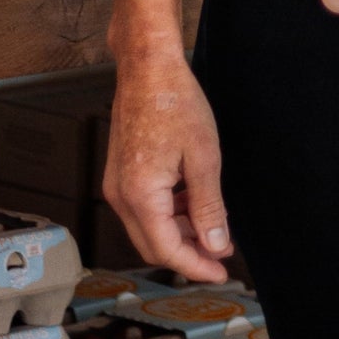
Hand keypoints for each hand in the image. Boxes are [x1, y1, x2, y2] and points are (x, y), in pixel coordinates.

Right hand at [103, 48, 233, 281]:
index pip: (167, 251)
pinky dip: (168, 212)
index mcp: (140, 196)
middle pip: (154, 245)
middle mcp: (121, 196)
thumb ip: (209, 206)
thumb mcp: (203, 156)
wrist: (147, 66)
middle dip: (188, 253)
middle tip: (220, 253)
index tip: (222, 271)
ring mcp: (117, 185)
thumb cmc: (174, 101)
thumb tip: (216, 244)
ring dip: (179, 232)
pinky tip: (192, 200)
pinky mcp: (120, 173)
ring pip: (148, 228)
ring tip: (212, 223)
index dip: (196, 266)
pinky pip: (143, 208)